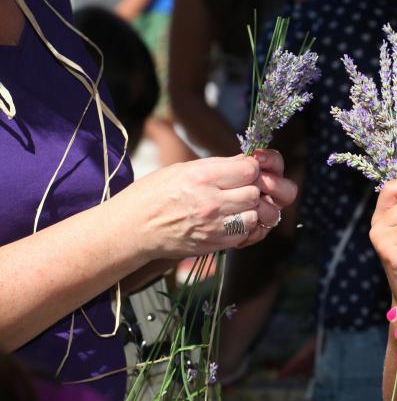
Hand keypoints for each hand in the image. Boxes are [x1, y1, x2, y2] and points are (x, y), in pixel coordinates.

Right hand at [123, 151, 295, 259]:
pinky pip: (245, 235)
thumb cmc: (153, 193)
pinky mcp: (213, 244)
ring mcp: (213, 226)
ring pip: (255, 215)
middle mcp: (210, 201)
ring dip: (252, 209)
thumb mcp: (182, 168)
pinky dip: (246, 227)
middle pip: (255, 193)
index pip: (250, 170)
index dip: (253, 168)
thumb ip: (218, 166)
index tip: (245, 170)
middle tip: (243, 188)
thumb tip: (248, 161)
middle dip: (254, 188)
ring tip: (240, 205)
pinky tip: (235, 220)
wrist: (131, 229)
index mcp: (201, 176)